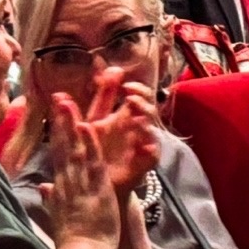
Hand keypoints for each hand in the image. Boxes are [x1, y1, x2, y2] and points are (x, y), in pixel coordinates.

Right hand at [38, 95, 121, 247]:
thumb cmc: (72, 241)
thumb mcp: (57, 218)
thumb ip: (51, 201)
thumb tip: (42, 188)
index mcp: (60, 189)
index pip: (57, 157)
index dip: (56, 135)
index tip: (55, 116)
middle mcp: (66, 183)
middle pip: (62, 148)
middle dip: (60, 123)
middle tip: (58, 99)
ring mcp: (80, 185)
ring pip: (75, 150)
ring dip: (72, 126)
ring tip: (68, 104)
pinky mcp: (95, 188)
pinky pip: (91, 162)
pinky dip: (89, 145)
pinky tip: (87, 127)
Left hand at [75, 68, 161, 193]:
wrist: (94, 181)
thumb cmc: (95, 149)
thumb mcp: (94, 120)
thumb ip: (101, 97)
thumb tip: (105, 66)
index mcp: (126, 115)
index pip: (140, 95)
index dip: (136, 87)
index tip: (123, 84)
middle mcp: (138, 126)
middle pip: (150, 106)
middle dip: (143, 98)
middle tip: (129, 95)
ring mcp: (144, 143)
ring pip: (153, 126)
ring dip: (145, 117)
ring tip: (134, 113)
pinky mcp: (146, 161)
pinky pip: (153, 151)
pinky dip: (150, 145)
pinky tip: (143, 142)